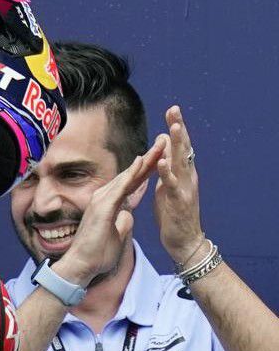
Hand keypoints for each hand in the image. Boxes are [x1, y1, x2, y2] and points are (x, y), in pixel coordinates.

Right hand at [55, 137, 164, 284]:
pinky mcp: (102, 207)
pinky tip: (142, 162)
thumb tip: (128, 215)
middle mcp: (104, 198)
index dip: (146, 171)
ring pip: (127, 177)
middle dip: (148, 159)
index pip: (131, 183)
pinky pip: (120, 187)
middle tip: (163, 142)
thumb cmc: (96, 254)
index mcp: (109, 204)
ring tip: (159, 146)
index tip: (160, 158)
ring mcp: (101, 201)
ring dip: (144, 161)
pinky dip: (132, 174)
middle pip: (130, 175)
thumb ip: (122, 222)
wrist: (81, 266)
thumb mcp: (116, 234)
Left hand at [153, 105, 205, 264]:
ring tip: (172, 128)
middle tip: (174, 109)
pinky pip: (172, 185)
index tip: (172, 110)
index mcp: (182, 172)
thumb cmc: (173, 213)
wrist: (183, 241)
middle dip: (178, 128)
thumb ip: (166, 166)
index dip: (176, 128)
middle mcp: (187, 177)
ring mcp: (185, 188)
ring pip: (181, 163)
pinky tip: (162, 161)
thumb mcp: (167, 186)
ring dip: (177, 145)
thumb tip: (163, 146)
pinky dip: (167, 172)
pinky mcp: (179, 201)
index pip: (180, 146)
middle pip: (183, 148)